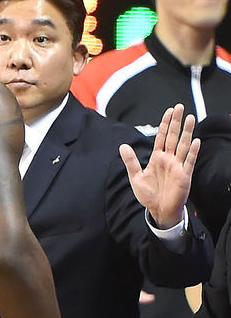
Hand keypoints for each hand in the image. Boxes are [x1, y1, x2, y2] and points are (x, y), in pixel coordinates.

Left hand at [119, 104, 199, 227]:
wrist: (158, 210)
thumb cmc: (149, 195)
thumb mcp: (135, 177)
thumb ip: (131, 161)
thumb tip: (122, 146)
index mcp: (157, 158)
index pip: (162, 137)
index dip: (165, 124)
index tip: (169, 111)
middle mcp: (169, 159)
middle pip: (174, 137)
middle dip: (177, 122)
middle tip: (180, 107)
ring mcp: (178, 166)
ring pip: (183, 145)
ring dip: (187, 132)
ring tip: (191, 118)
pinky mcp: (184, 176)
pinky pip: (189, 162)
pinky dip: (193, 152)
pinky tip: (196, 141)